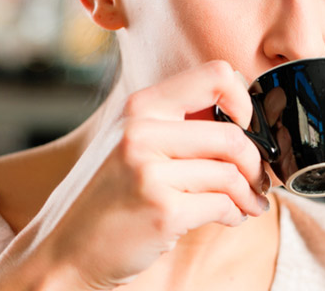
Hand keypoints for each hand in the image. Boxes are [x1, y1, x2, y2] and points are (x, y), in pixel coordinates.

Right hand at [0, 61, 270, 289]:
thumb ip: (177, 122)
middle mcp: (142, 132)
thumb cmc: (109, 196)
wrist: (66, 249)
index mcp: (141, 107)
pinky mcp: (163, 211)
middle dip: (256, 163)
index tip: (246, 127)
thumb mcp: (131, 141)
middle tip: (258, 180)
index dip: (244, 101)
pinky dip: (236, 214)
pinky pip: (224, 205)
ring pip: (233, 173)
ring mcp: (149, 172)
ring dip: (250, 193)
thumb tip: (243, 116)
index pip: (217, 75)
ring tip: (248, 203)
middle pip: (234, 135)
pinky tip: (230, 218)